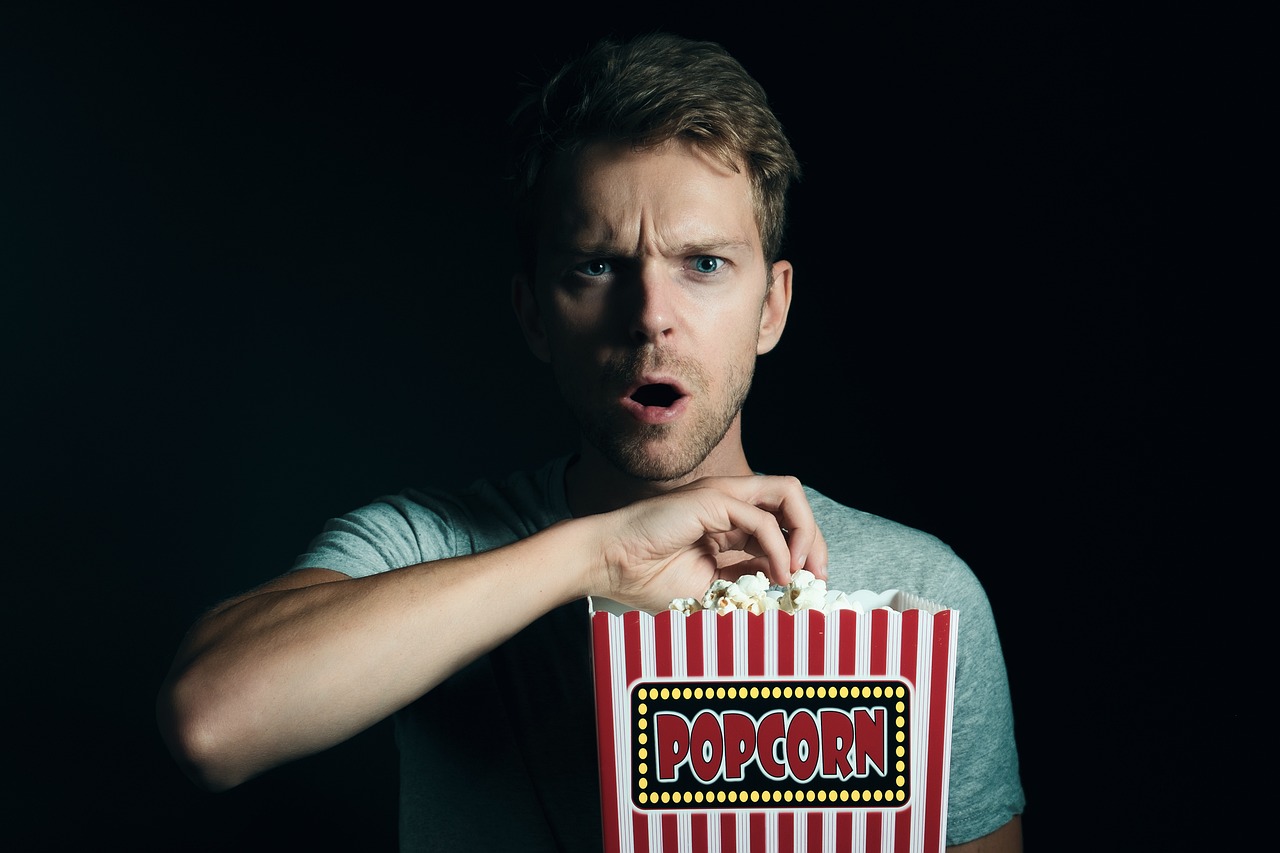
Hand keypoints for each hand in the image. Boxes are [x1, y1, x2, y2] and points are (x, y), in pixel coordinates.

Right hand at [591, 475, 827, 610]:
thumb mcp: (711, 585)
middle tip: (817, 577)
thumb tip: (782, 584)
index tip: (809, 585)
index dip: (804, 550)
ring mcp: (721, 496)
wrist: (609, 564)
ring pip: (787, 495)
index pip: (782, 522)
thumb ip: (744, 578)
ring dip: (805, 534)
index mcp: (727, 520)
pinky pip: (762, 520)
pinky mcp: (713, 500)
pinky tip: (776, 573)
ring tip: (800, 571)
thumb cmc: (645, 576)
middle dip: (815, 539)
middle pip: (792, 502)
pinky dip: (778, 548)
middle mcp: (729, 502)